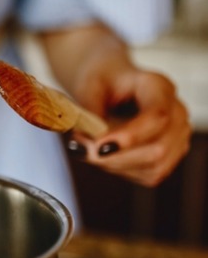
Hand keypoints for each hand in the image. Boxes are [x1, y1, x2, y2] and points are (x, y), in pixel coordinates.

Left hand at [69, 67, 190, 185]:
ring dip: (115, 165)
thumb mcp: (88, 86)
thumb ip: (89, 111)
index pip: (156, 117)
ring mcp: (177, 136)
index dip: (130, 137)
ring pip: (154, 167)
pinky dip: (121, 170)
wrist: (111, 83)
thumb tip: (87, 139)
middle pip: (158, 149)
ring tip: (87, 150)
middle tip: (80, 150)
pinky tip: (103, 155)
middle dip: (116, 157)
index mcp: (158, 87)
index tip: (98, 148)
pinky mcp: (169, 155)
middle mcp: (176, 112)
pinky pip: (148, 175)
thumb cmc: (101, 81)